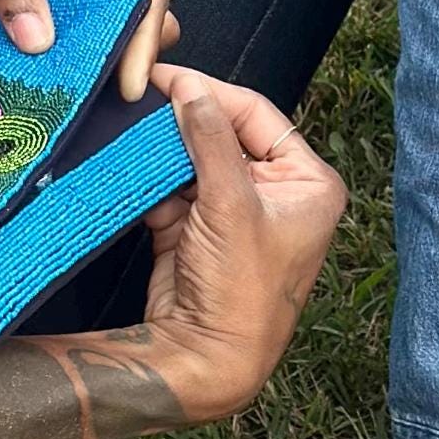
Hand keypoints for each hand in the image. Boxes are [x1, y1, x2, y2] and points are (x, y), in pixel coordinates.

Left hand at [0, 0, 174, 95]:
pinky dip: (57, 52)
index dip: (143, 31)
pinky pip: (62, 27)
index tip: (129, 83)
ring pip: (99, 24)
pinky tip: (48, 78)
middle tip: (104, 95)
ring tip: (73, 94)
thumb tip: (38, 42)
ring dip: (88, 56)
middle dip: (121, 49)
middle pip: (129, 7)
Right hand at [138, 68, 345, 421]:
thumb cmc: (240, 292)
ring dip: (163, 151)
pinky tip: (129, 166)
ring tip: (131, 129)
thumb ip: (209, 138)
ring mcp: (236, 214)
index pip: (258, 115)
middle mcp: (278, 195)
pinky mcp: (198, 231)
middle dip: (183, 122)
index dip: (212, 94)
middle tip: (144, 99)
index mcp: (309, 184)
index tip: (169, 77)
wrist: (205, 360)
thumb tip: (189, 89)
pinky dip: (151, 181)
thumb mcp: (231, 203)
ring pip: (194, 161)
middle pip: (224, 135)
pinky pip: (173, 190)